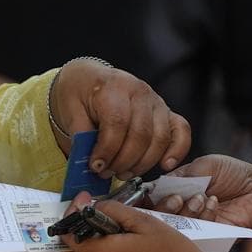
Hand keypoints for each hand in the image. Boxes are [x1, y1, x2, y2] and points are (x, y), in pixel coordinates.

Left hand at [49, 59, 190, 178]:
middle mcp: (140, 92)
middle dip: (123, 160)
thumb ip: (80, 135)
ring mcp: (156, 102)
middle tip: (107, 172)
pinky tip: (164, 165)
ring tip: (123, 172)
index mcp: (114, 87)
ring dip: (143, 163)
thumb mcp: (70, 109)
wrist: (88, 78)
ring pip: (160, 138)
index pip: (117, 122)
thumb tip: (90, 162)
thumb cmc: (79, 93)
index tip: (96, 166)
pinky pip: (181, 131)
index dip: (107, 149)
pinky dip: (177, 150)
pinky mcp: (166, 112)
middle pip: (141, 134)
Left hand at [59, 192, 220, 251]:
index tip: (85, 196)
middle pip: (71, 248)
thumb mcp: (144, 222)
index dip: (72, 211)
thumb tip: (93, 206)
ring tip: (109, 222)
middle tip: (92, 209)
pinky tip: (121, 241)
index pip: (68, 232)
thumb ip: (113, 210)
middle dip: (76, 226)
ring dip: (88, 240)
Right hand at [154, 155, 251, 242]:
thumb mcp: (204, 165)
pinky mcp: (207, 236)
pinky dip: (203, 216)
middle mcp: (180, 208)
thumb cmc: (233, 174)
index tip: (153, 195)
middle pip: (158, 216)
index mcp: (175, 189)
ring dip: (187, 210)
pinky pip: (195, 233)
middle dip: (165, 206)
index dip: (148, 198)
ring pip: (174, 226)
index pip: (152, 197)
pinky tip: (214, 203)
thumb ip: (179, 176)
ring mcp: (193, 224)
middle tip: (179, 198)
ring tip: (202, 198)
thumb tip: (155, 187)